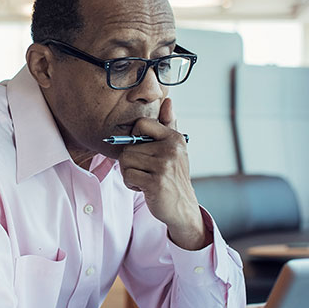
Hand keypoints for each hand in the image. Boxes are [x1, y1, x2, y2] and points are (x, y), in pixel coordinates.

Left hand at [117, 98, 207, 249]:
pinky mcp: (156, 182)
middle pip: (129, 147)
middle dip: (131, 162)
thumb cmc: (173, 176)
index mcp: (173, 138)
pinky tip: (145, 188)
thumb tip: (168, 100)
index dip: (135, 138)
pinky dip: (131, 184)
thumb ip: (169, 124)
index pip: (141, 124)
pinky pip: (127, 176)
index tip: (144, 151)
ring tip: (146, 179)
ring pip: (125, 161)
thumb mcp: (174, 149)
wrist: (182, 207)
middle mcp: (171, 149)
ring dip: (130, 174)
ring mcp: (164, 166)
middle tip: (146, 171)